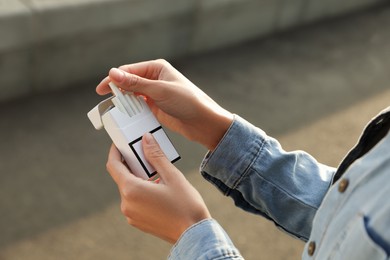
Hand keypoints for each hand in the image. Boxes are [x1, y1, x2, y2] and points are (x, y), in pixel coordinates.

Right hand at [96, 59, 232, 150]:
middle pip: (128, 82)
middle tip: (103, 100)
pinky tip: (125, 116)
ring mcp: (155, 94)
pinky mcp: (156, 107)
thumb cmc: (188, 101)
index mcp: (157, 68)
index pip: (129, 71)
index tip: (101, 89)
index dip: (113, 79)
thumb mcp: (160, 90)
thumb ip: (136, 83)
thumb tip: (113, 73)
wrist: (204, 122)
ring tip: (113, 109)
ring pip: (132, 95)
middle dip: (117, 90)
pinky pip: (138, 107)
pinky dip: (131, 110)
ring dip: (123, 101)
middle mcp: (155, 79)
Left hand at [106, 133, 210, 243]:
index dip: (115, 152)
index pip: (113, 166)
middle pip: (122, 177)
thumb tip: (146, 139)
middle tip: (147, 156)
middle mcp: (127, 204)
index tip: (121, 144)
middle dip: (132, 165)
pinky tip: (158, 189)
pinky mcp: (137, 221)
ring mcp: (131, 215)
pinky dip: (141, 191)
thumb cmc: (186, 205)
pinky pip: (134, 201)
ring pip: (129, 189)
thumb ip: (156, 156)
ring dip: (139, 178)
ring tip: (158, 174)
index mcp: (132, 190)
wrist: (194, 233)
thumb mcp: (172, 176)